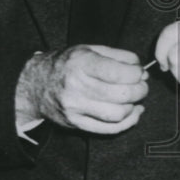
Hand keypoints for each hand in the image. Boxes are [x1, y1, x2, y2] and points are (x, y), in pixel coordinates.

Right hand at [16, 46, 148, 134]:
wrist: (37, 85)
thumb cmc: (68, 64)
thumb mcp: (90, 49)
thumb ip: (119, 56)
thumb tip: (142, 72)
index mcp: (80, 63)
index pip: (117, 73)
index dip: (135, 74)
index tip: (139, 72)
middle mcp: (76, 87)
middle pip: (121, 95)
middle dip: (140, 90)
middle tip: (142, 85)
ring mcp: (75, 109)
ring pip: (117, 114)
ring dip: (133, 106)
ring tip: (135, 98)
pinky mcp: (77, 124)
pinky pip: (109, 129)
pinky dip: (127, 122)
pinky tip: (133, 112)